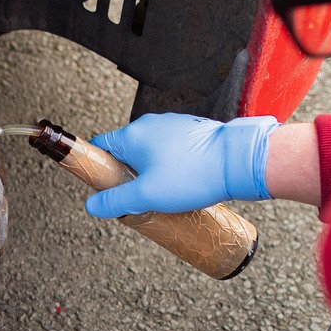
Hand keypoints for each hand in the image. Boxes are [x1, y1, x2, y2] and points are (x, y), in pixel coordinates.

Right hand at [85, 113, 279, 217]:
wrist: (238, 162)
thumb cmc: (193, 175)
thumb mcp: (146, 195)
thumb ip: (115, 201)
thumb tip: (92, 206)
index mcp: (133, 134)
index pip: (100, 146)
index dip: (98, 168)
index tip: (104, 187)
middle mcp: (150, 124)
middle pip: (126, 151)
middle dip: (128, 175)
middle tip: (139, 197)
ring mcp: (173, 125)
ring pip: (150, 151)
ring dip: (151, 171)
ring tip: (165, 192)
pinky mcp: (191, 132)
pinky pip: (170, 150)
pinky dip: (170, 165)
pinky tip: (182, 182)